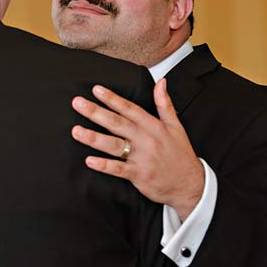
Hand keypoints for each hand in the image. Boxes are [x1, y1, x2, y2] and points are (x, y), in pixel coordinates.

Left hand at [71, 78, 204, 220]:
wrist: (190, 184)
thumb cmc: (180, 154)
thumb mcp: (176, 126)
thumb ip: (165, 104)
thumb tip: (161, 82)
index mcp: (153, 126)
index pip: (129, 108)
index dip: (112, 98)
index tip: (96, 89)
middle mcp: (146, 139)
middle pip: (117, 123)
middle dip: (96, 112)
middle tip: (77, 103)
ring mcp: (142, 157)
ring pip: (114, 145)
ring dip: (94, 138)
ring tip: (76, 131)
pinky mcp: (139, 175)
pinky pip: (118, 169)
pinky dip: (104, 165)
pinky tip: (89, 160)